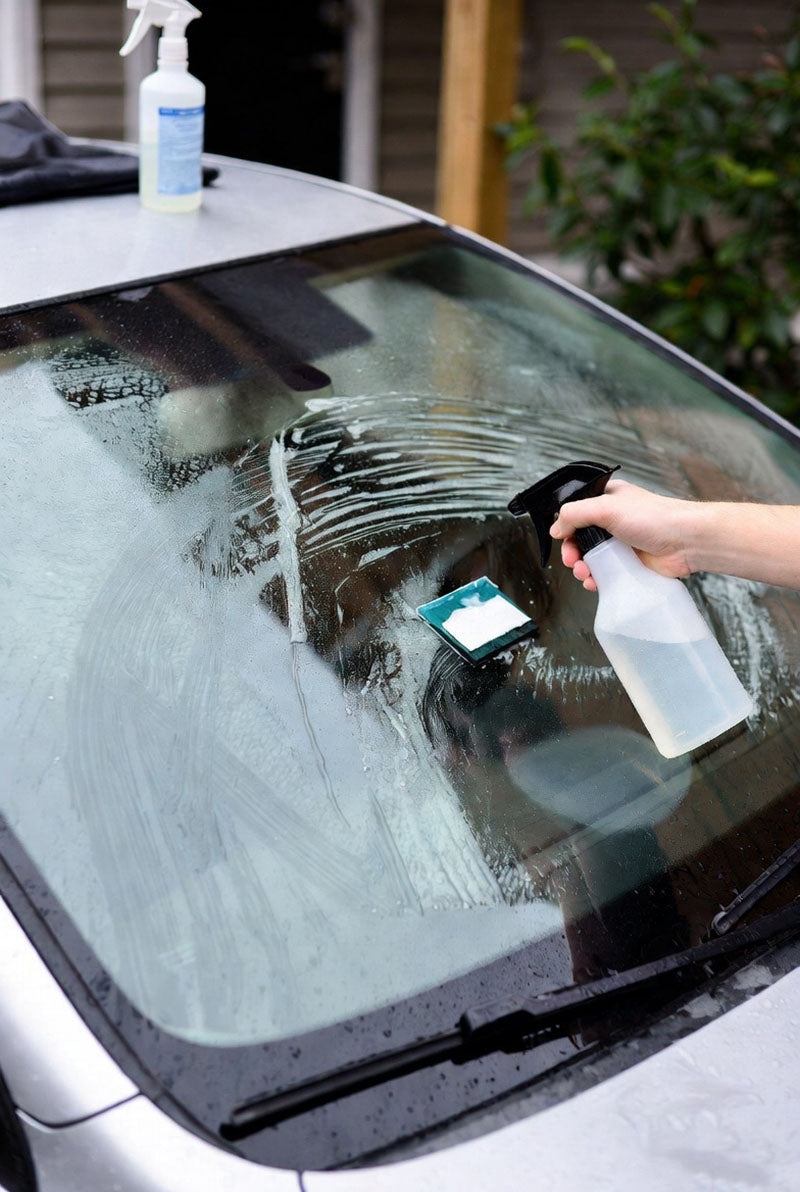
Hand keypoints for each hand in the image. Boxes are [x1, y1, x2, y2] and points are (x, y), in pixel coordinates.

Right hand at [550, 479, 694, 591]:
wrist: (686, 542)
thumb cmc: (655, 518)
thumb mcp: (606, 507)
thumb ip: (575, 514)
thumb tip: (556, 528)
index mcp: (607, 500)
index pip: (576, 512)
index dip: (566, 527)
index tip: (562, 538)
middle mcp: (613, 520)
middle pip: (580, 538)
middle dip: (572, 552)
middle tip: (572, 560)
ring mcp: (621, 543)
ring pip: (591, 558)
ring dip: (582, 568)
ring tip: (584, 573)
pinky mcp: (629, 563)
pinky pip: (605, 574)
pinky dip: (596, 580)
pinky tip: (595, 582)